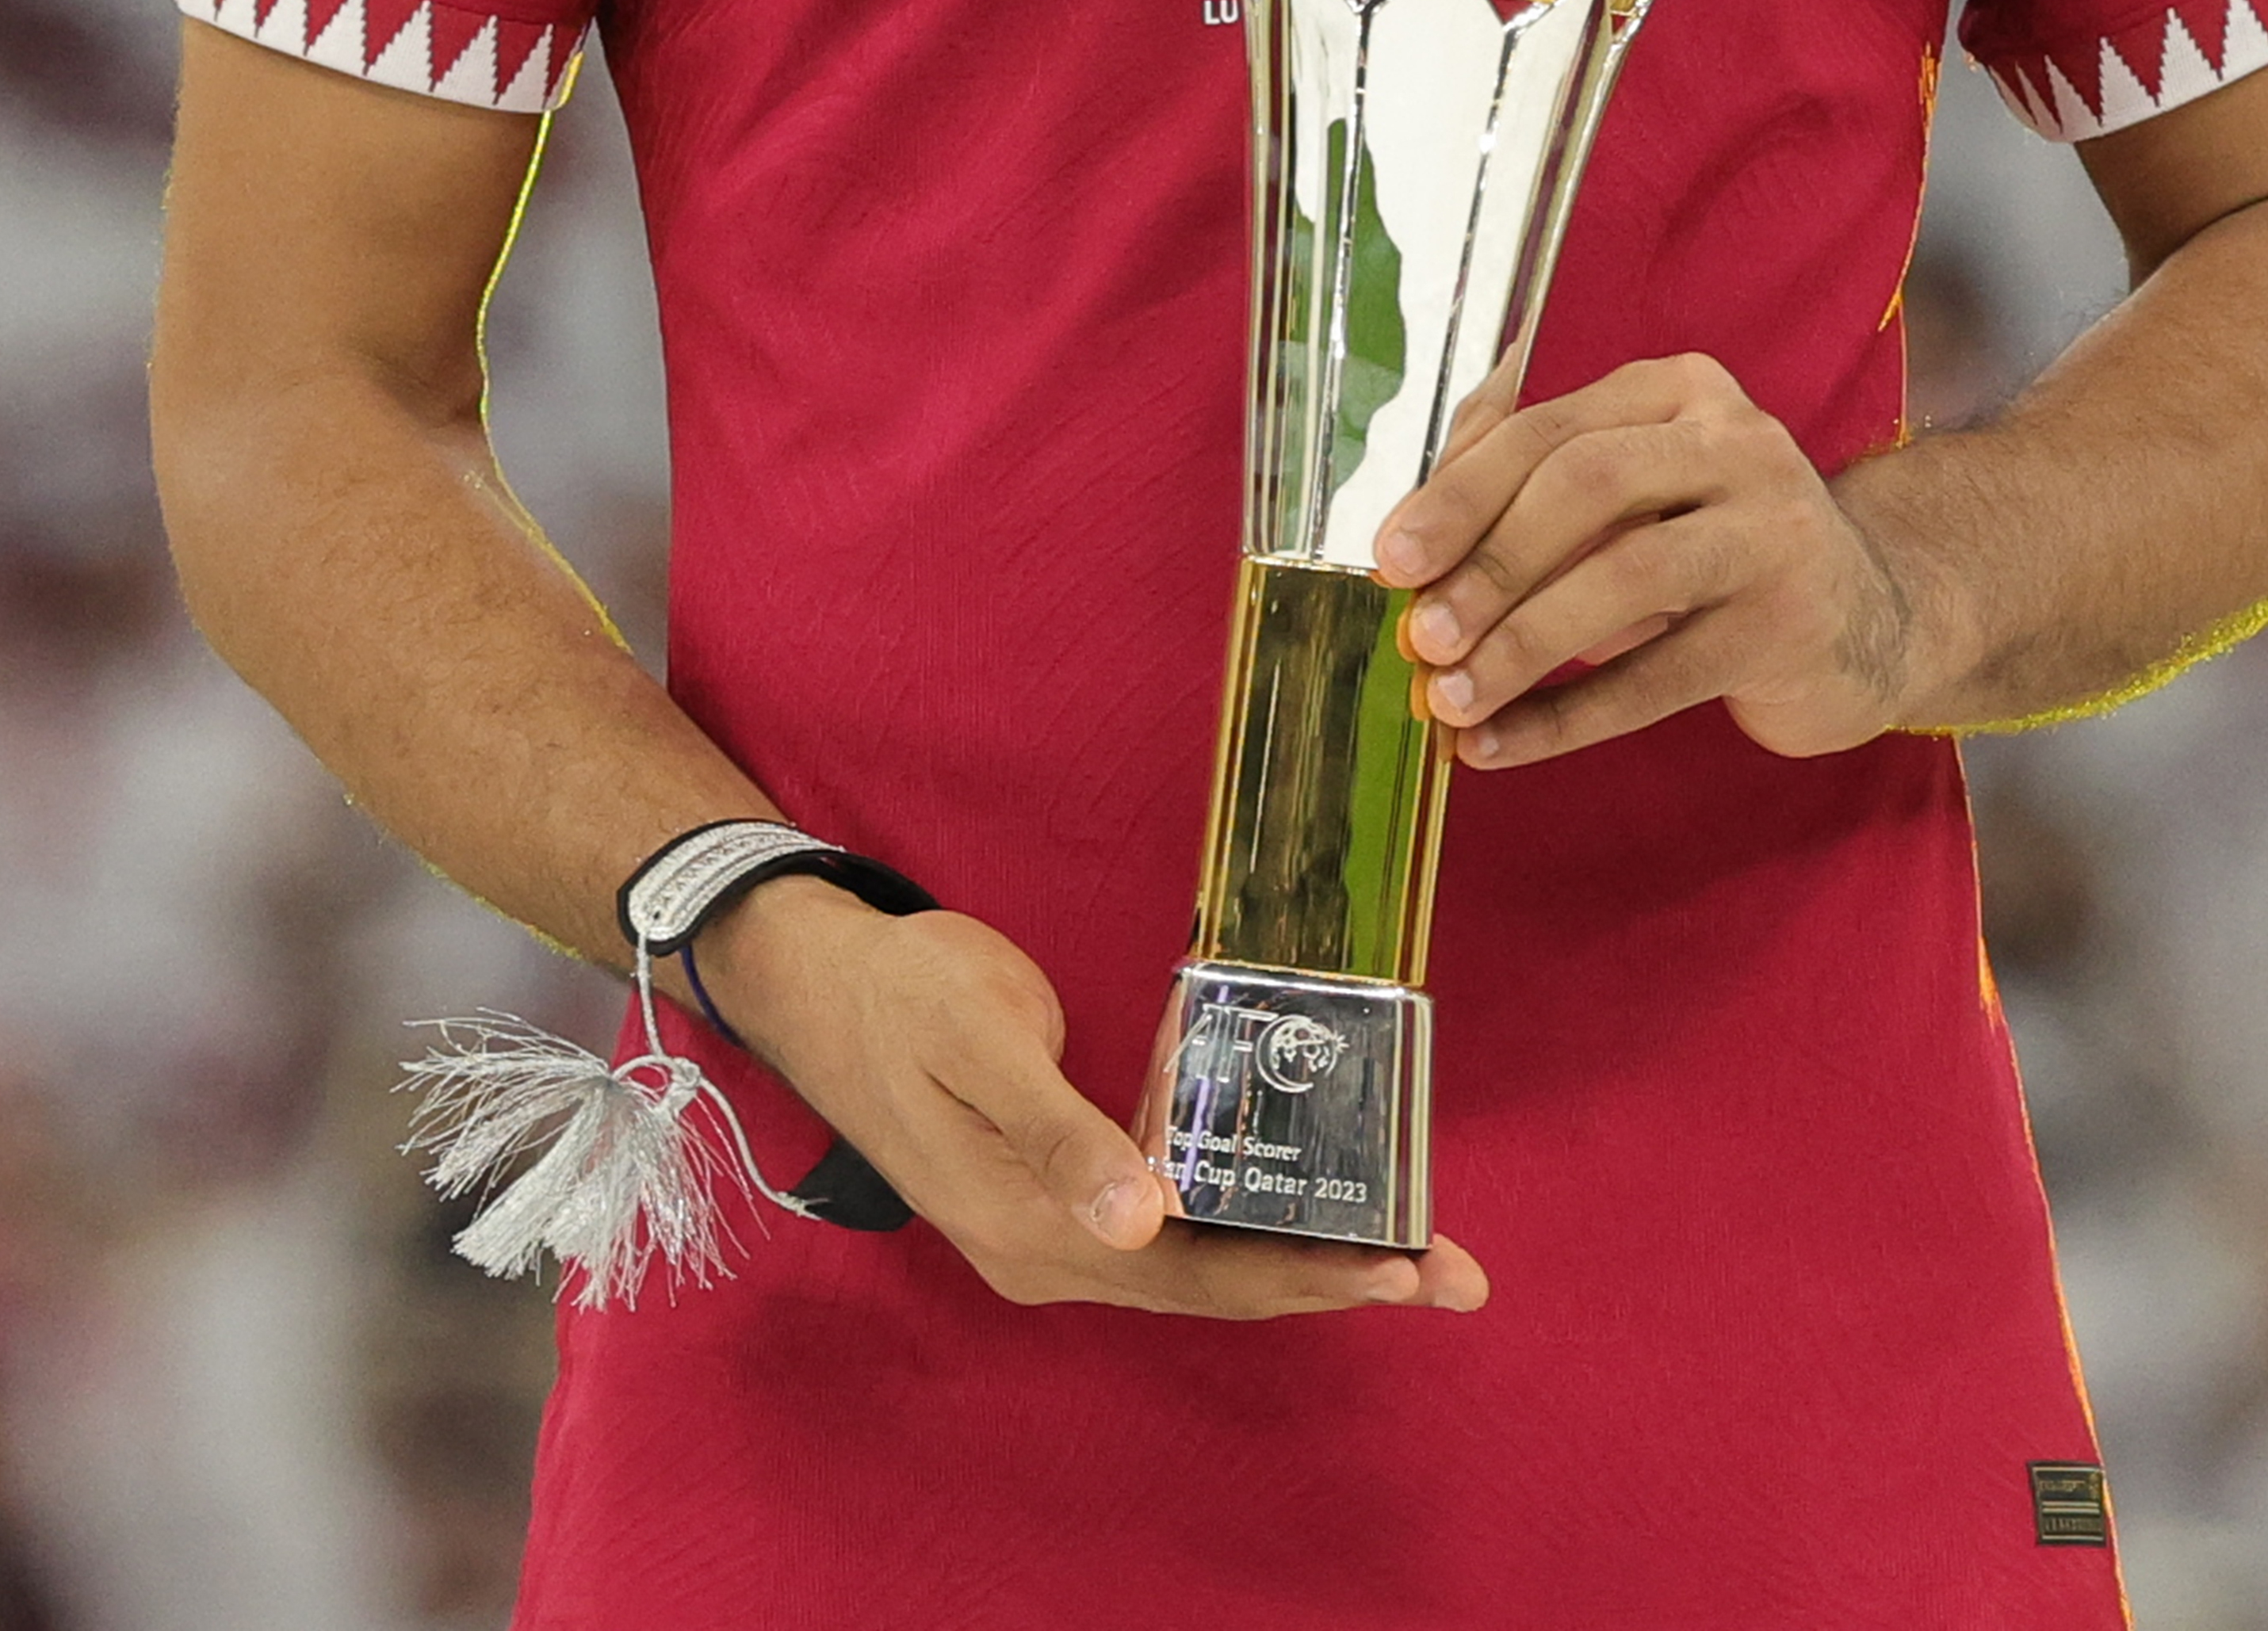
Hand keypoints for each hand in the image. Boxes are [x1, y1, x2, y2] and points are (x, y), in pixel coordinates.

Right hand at [687, 881, 1490, 1320]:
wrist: (816, 982)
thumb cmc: (903, 998)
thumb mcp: (980, 1045)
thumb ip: (1060, 1134)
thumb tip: (1139, 1217)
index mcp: (1035, 1233)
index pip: (1200, 1275)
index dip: (1308, 1274)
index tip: (1406, 1267)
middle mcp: (1050, 1253)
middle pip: (1215, 1284)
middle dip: (1335, 1278)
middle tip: (1450, 1271)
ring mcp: (1050, 1230)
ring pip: (1198, 1264)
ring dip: (1299, 1257)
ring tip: (1402, 1249)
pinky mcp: (1055, 1194)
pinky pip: (1171, 1231)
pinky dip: (1244, 1223)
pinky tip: (1299, 1204)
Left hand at [1374, 351, 1932, 771]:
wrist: (1873, 618)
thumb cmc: (1716, 551)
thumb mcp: (1637, 495)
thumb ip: (1535, 487)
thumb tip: (1412, 538)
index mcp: (1678, 391)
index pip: (1548, 425)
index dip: (1459, 493)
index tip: (1391, 559)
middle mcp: (1737, 441)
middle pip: (1586, 483)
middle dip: (1488, 562)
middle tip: (1419, 633)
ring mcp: (1775, 530)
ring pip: (1626, 576)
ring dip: (1521, 645)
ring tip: (1449, 700)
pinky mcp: (1791, 625)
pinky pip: (1658, 677)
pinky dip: (1567, 716)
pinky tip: (1501, 745)